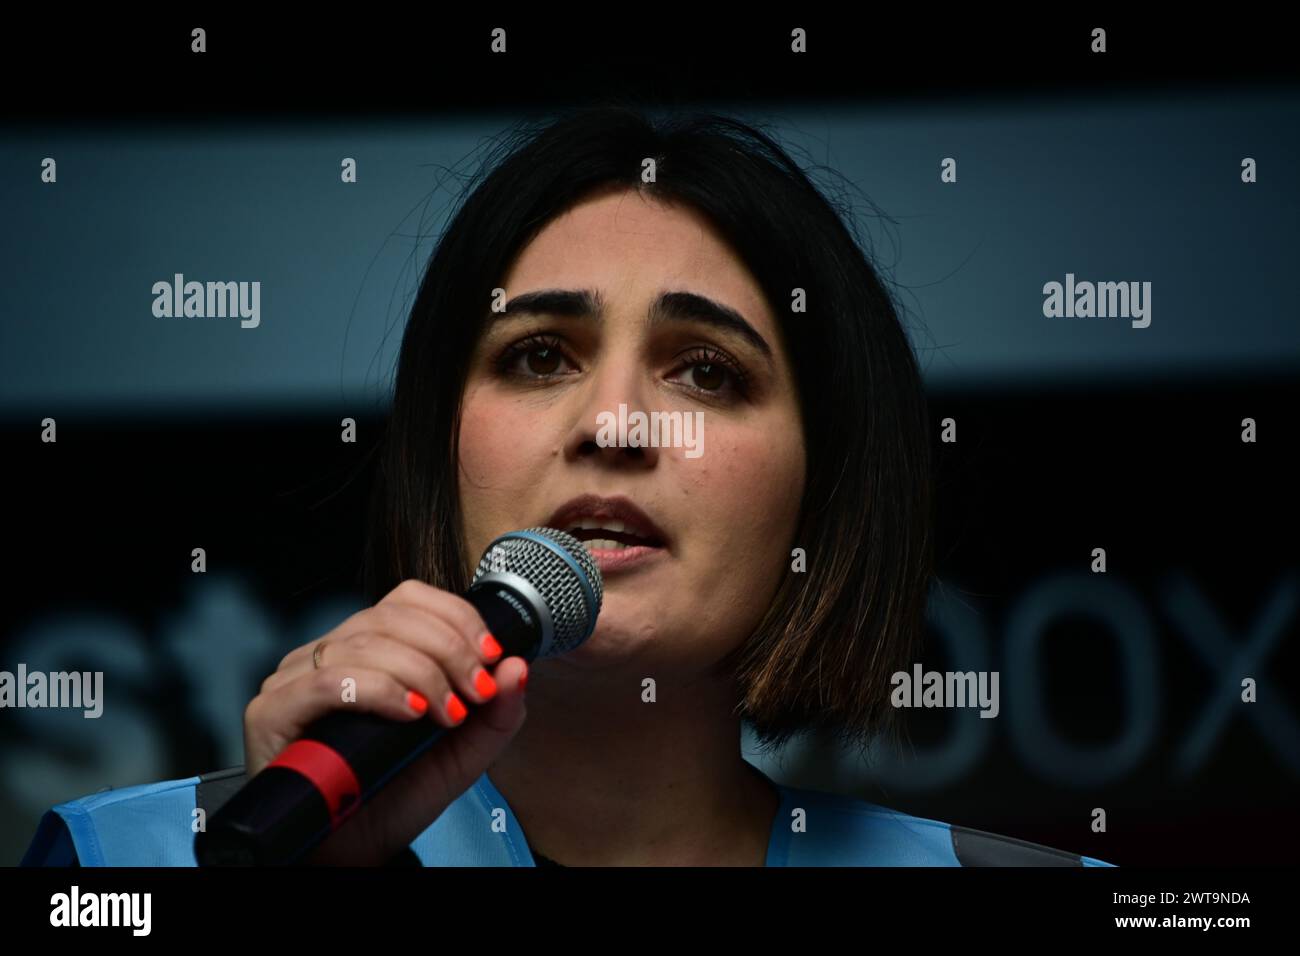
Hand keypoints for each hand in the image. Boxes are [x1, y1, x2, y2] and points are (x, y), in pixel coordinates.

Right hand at [242, 579, 528, 864]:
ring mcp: (294, 678)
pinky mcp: (271, 711)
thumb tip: (518, 665)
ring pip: (365, 643)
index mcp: (369, 648)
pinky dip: (379, 691)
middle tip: (475, 692)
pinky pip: (329, 681)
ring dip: (421, 674)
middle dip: (448, 650)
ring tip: (447, 715)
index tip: (491, 655)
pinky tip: (408, 715)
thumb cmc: (396, 796)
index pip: (409, 599)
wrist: (351, 854)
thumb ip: (496, 713)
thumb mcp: (462, 754)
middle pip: (392, 616)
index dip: (455, 618)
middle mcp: (328, 653)